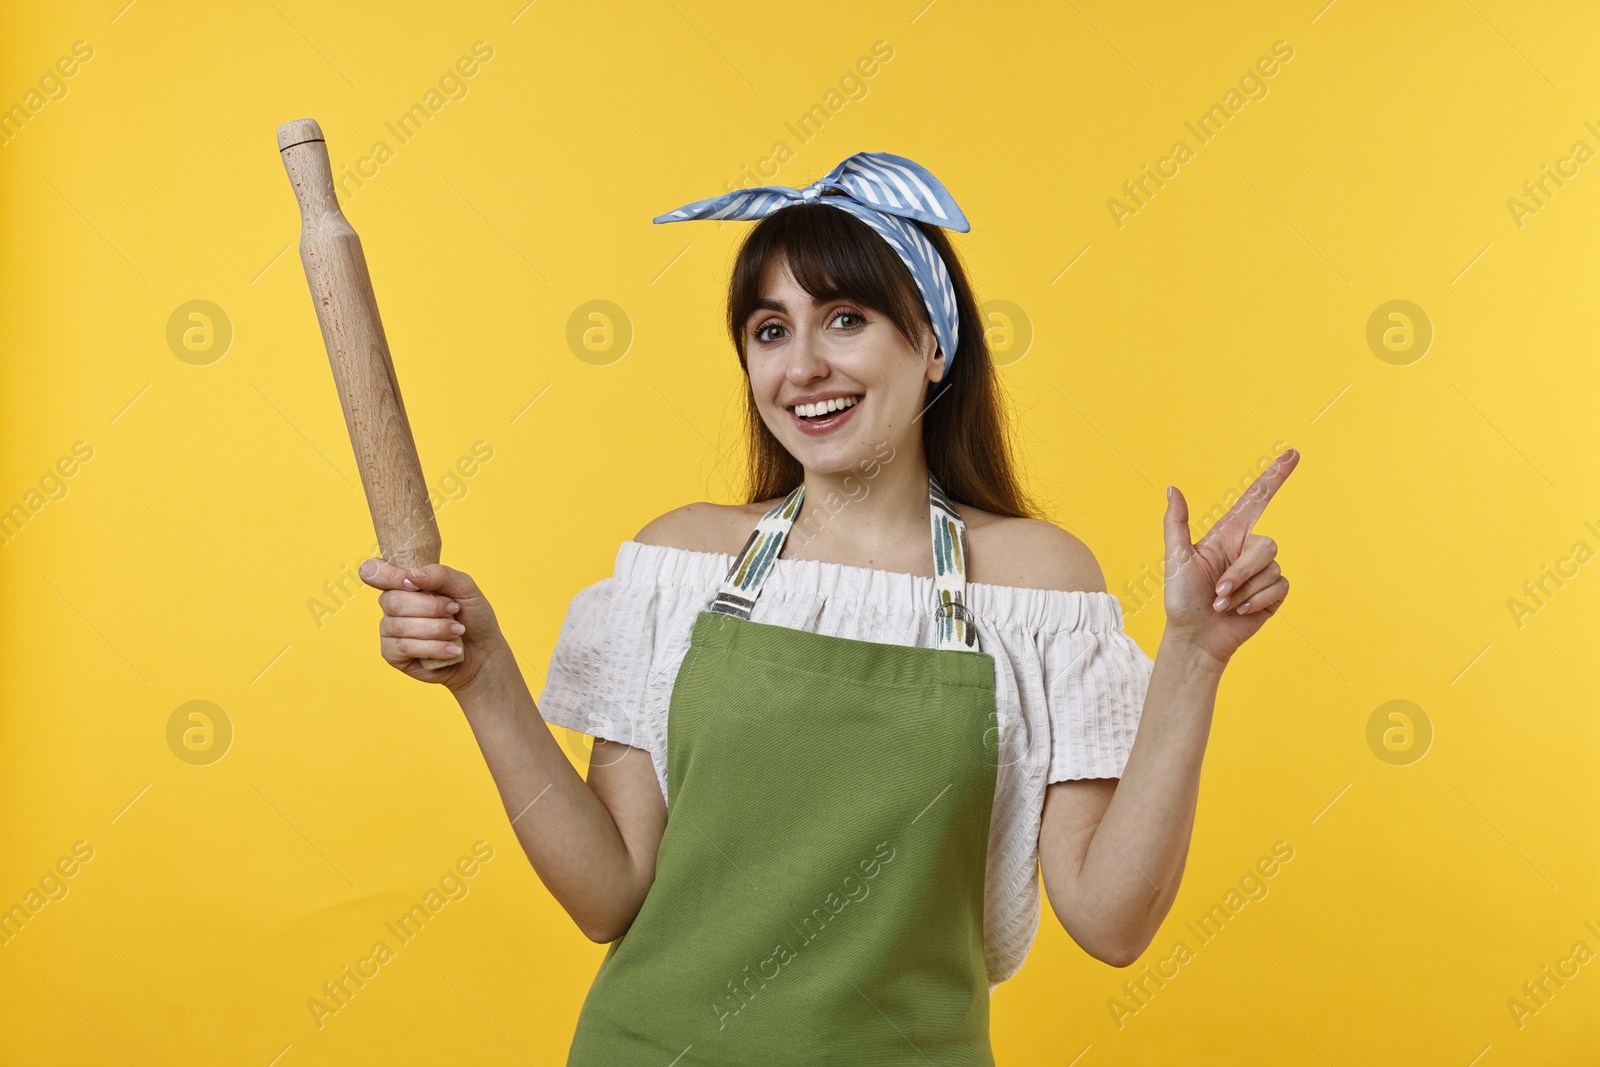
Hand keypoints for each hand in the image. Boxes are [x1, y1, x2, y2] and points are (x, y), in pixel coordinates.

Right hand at [357, 559, 505, 690]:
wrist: (484, 653)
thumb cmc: (472, 617)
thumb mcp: (465, 588)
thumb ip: (441, 575)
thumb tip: (412, 575)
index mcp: (404, 583)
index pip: (374, 571)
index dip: (388, 575)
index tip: (414, 584)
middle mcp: (392, 605)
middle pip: (393, 601)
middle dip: (430, 607)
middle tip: (454, 610)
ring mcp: (390, 630)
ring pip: (400, 625)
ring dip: (436, 628)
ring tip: (457, 631)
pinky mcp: (393, 654)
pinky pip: (404, 647)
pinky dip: (434, 647)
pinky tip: (451, 649)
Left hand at [1162, 448, 1299, 668]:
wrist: (1195, 637)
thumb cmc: (1181, 599)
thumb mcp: (1176, 559)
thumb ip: (1176, 523)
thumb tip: (1173, 488)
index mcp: (1226, 535)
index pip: (1255, 500)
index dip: (1274, 477)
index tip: (1293, 454)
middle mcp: (1246, 549)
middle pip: (1265, 546)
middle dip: (1241, 573)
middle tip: (1217, 592)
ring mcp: (1261, 572)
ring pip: (1271, 569)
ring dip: (1244, 590)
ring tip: (1222, 604)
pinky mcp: (1272, 594)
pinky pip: (1279, 587)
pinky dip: (1256, 601)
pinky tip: (1239, 611)